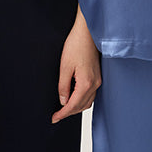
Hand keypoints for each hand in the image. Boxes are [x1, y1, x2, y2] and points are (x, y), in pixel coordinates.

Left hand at [52, 5, 100, 123]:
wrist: (87, 32)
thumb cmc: (76, 45)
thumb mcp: (64, 66)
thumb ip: (63, 85)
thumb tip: (63, 101)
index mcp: (86, 84)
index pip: (73, 105)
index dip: (63, 113)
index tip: (54, 118)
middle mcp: (94, 84)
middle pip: (82, 106)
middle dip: (69, 112)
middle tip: (57, 115)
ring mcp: (98, 80)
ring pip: (87, 101)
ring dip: (76, 107)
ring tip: (63, 108)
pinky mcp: (97, 76)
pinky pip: (90, 94)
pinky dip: (81, 99)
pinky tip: (73, 96)